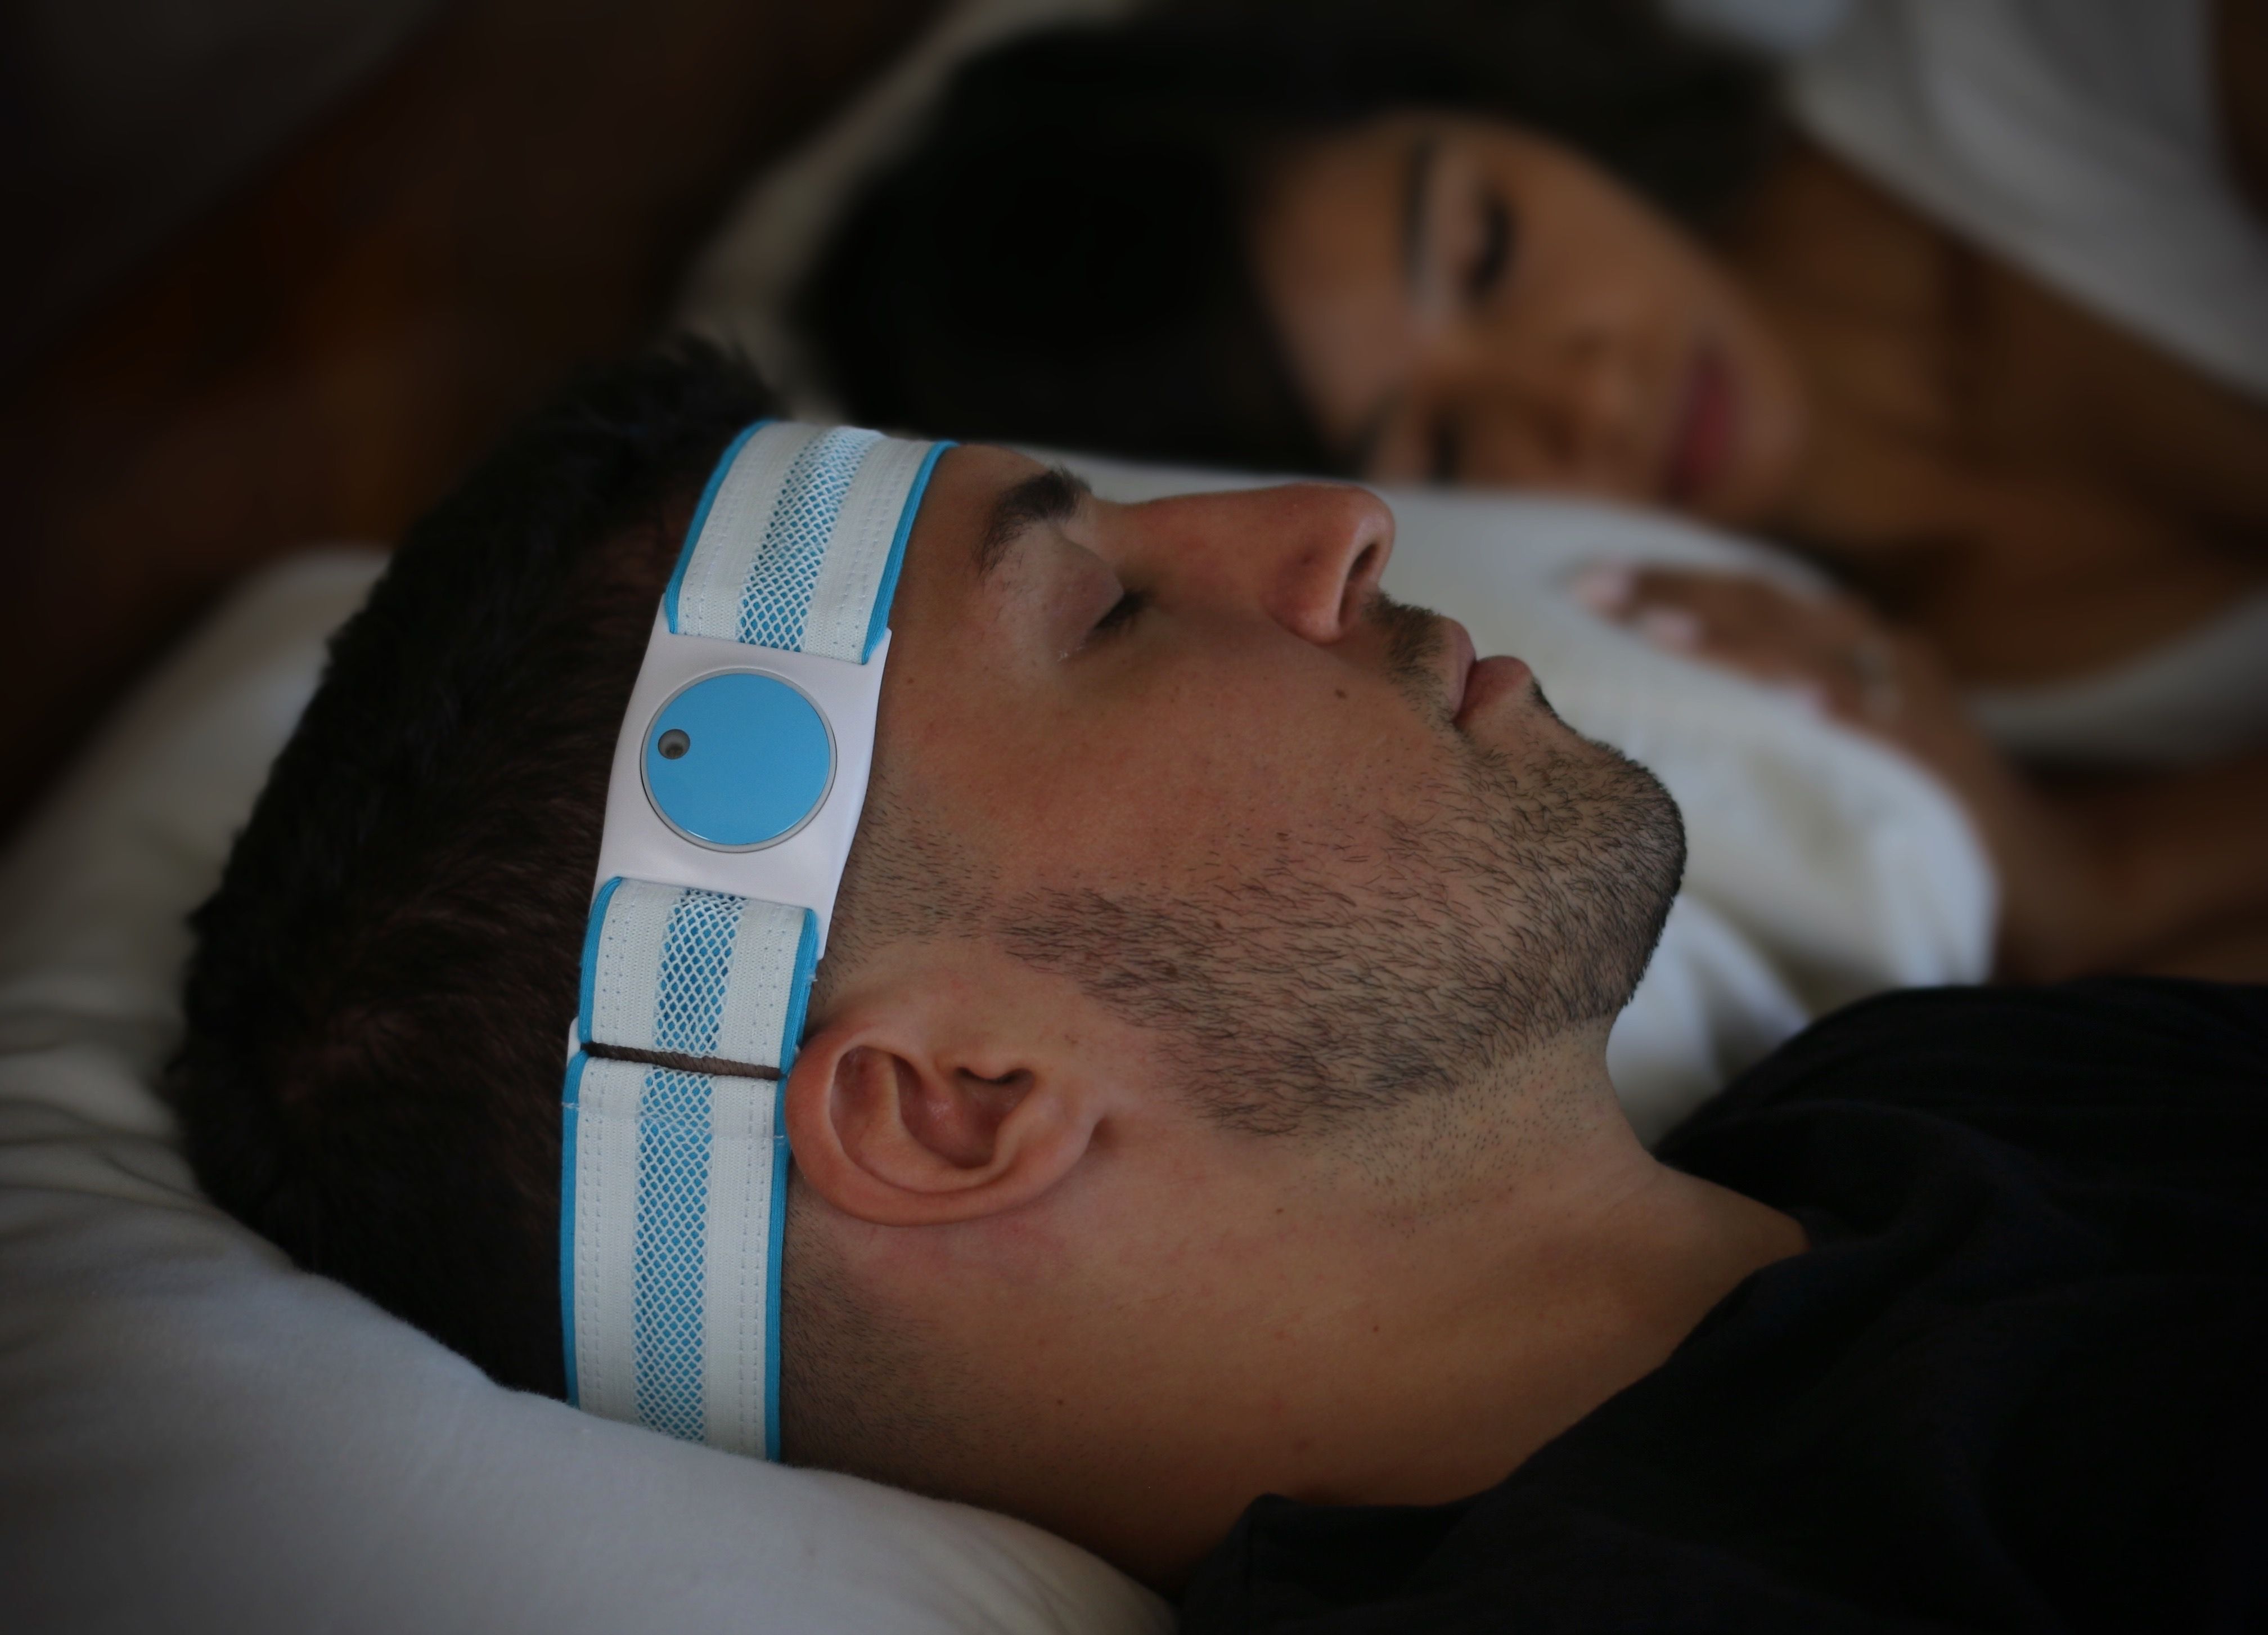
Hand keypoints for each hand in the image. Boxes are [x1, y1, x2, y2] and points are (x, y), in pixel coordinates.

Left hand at [1568, 562, 2108, 979]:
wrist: (2039, 877)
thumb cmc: (1902, 810)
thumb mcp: (1818, 748)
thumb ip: (1750, 719)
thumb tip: (1639, 718)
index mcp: (1844, 647)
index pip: (1745, 595)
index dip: (1668, 580)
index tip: (1585, 581)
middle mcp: (1877, 659)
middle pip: (1766, 607)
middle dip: (1678, 592)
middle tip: (1592, 590)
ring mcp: (1914, 709)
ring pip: (1816, 655)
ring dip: (1739, 640)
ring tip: (1663, 630)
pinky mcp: (1944, 768)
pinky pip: (1890, 731)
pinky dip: (1845, 709)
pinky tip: (1799, 703)